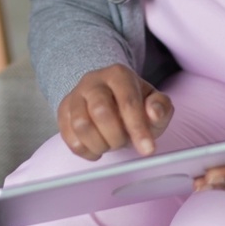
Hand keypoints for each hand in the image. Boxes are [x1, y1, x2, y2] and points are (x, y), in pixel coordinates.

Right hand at [56, 64, 172, 159]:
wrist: (107, 98)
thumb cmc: (134, 104)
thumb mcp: (154, 102)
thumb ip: (161, 107)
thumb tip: (154, 112)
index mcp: (118, 75)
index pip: (128, 101)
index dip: (138, 128)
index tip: (148, 150)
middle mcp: (93, 81)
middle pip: (100, 111)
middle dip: (116, 136)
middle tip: (123, 143)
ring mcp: (74, 95)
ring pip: (80, 125)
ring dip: (99, 144)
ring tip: (109, 144)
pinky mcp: (63, 111)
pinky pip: (68, 137)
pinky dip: (85, 150)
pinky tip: (96, 148)